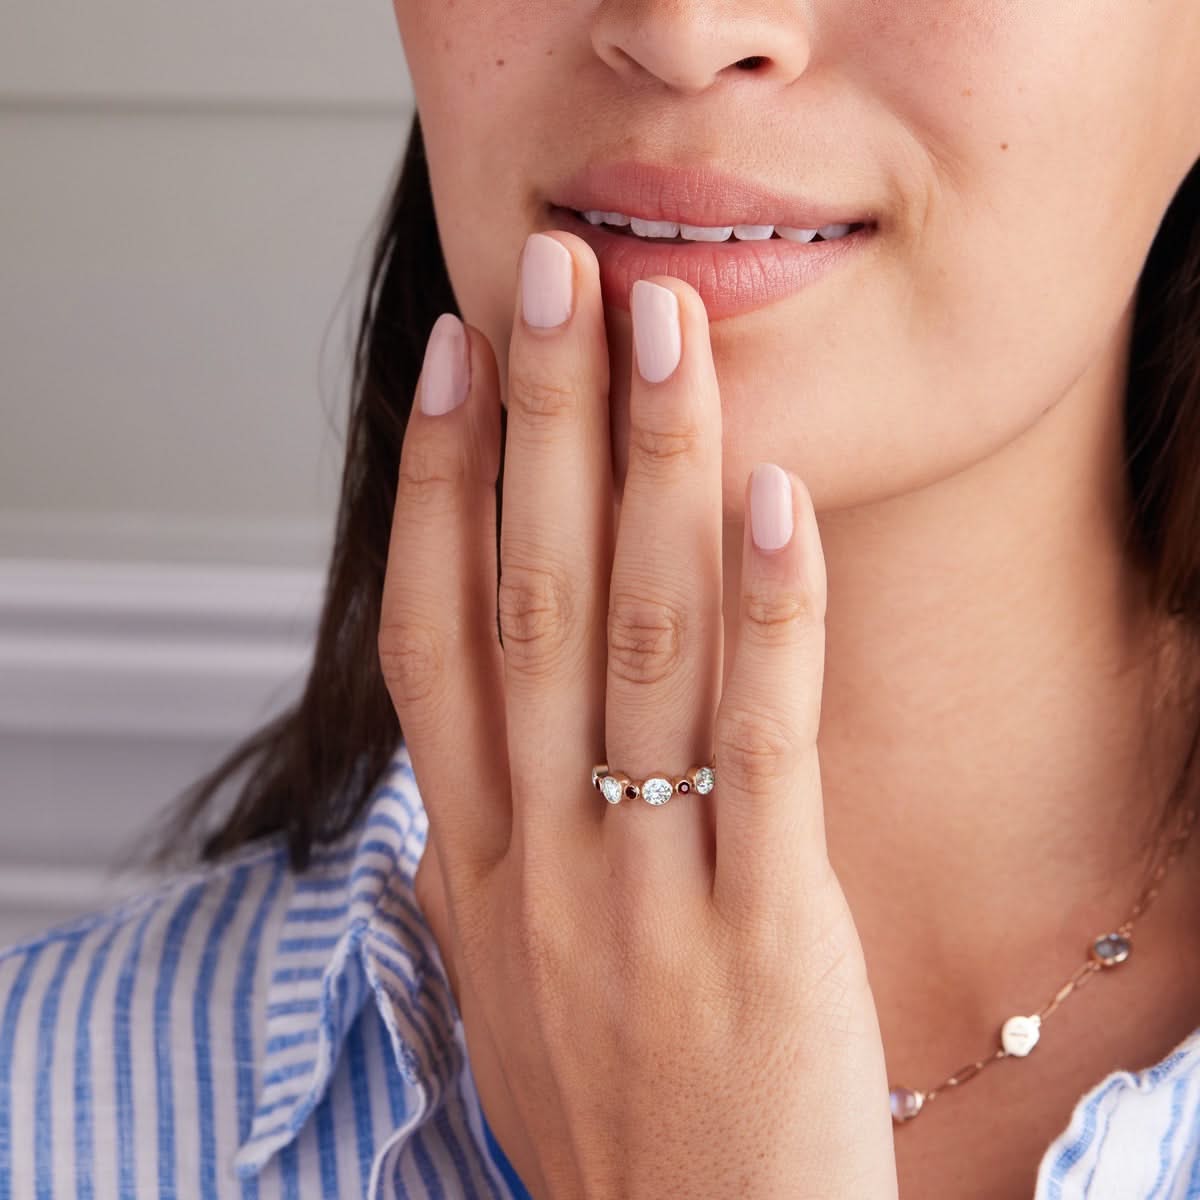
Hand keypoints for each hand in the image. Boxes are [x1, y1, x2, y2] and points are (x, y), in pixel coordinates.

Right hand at [379, 230, 897, 1199]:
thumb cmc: (610, 1114)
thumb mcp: (499, 991)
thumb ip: (456, 874)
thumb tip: (421, 789)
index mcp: (469, 858)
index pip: (431, 632)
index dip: (435, 485)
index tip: (454, 362)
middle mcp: (538, 850)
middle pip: (529, 597)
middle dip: (542, 422)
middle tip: (554, 278)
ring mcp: (643, 883)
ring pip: (638, 640)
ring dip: (650, 471)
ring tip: (663, 334)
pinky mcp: (762, 923)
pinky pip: (762, 739)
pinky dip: (767, 607)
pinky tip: (771, 495)